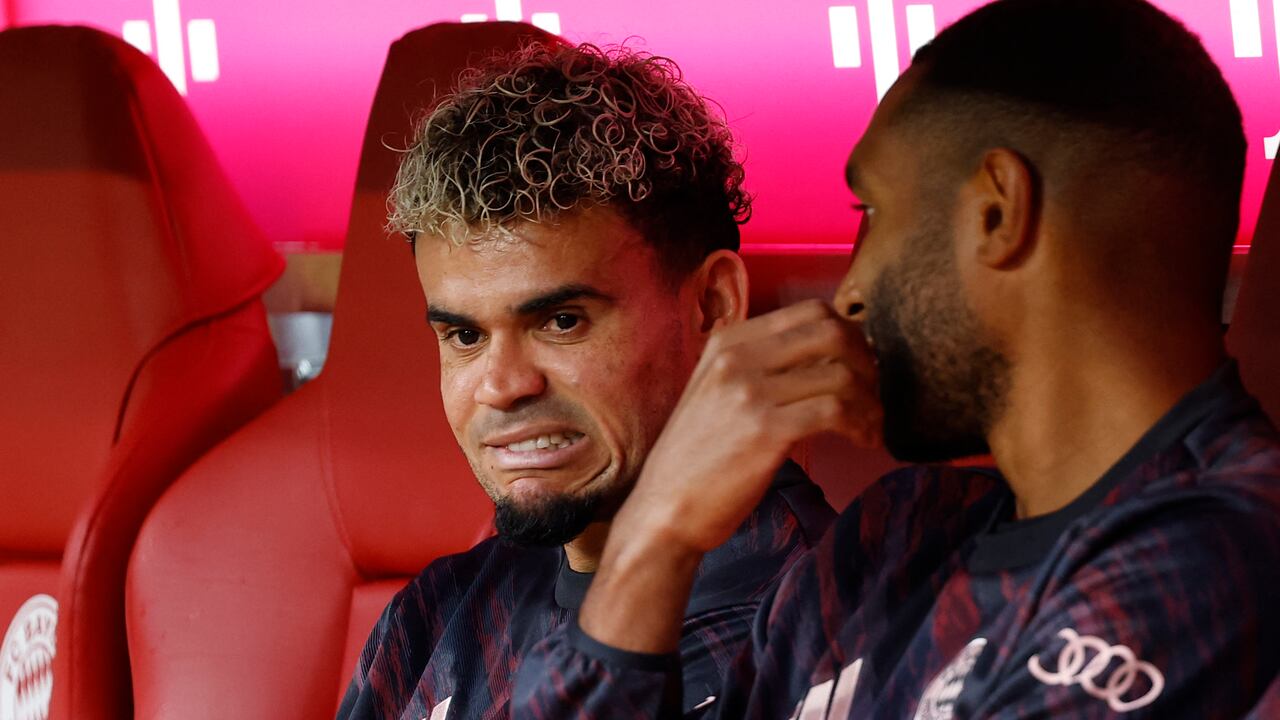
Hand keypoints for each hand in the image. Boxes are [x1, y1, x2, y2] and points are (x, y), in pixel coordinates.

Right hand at [615, 298, 881, 556]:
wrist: (664, 508)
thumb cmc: (698, 458)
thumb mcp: (717, 393)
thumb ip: (760, 368)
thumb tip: (828, 358)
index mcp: (728, 341)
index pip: (810, 311)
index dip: (849, 334)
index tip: (861, 365)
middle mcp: (738, 357)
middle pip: (832, 332)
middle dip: (867, 362)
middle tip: (873, 394)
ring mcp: (750, 391)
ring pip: (841, 374)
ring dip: (870, 401)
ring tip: (871, 426)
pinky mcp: (765, 429)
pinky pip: (836, 410)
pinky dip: (862, 425)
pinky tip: (863, 441)